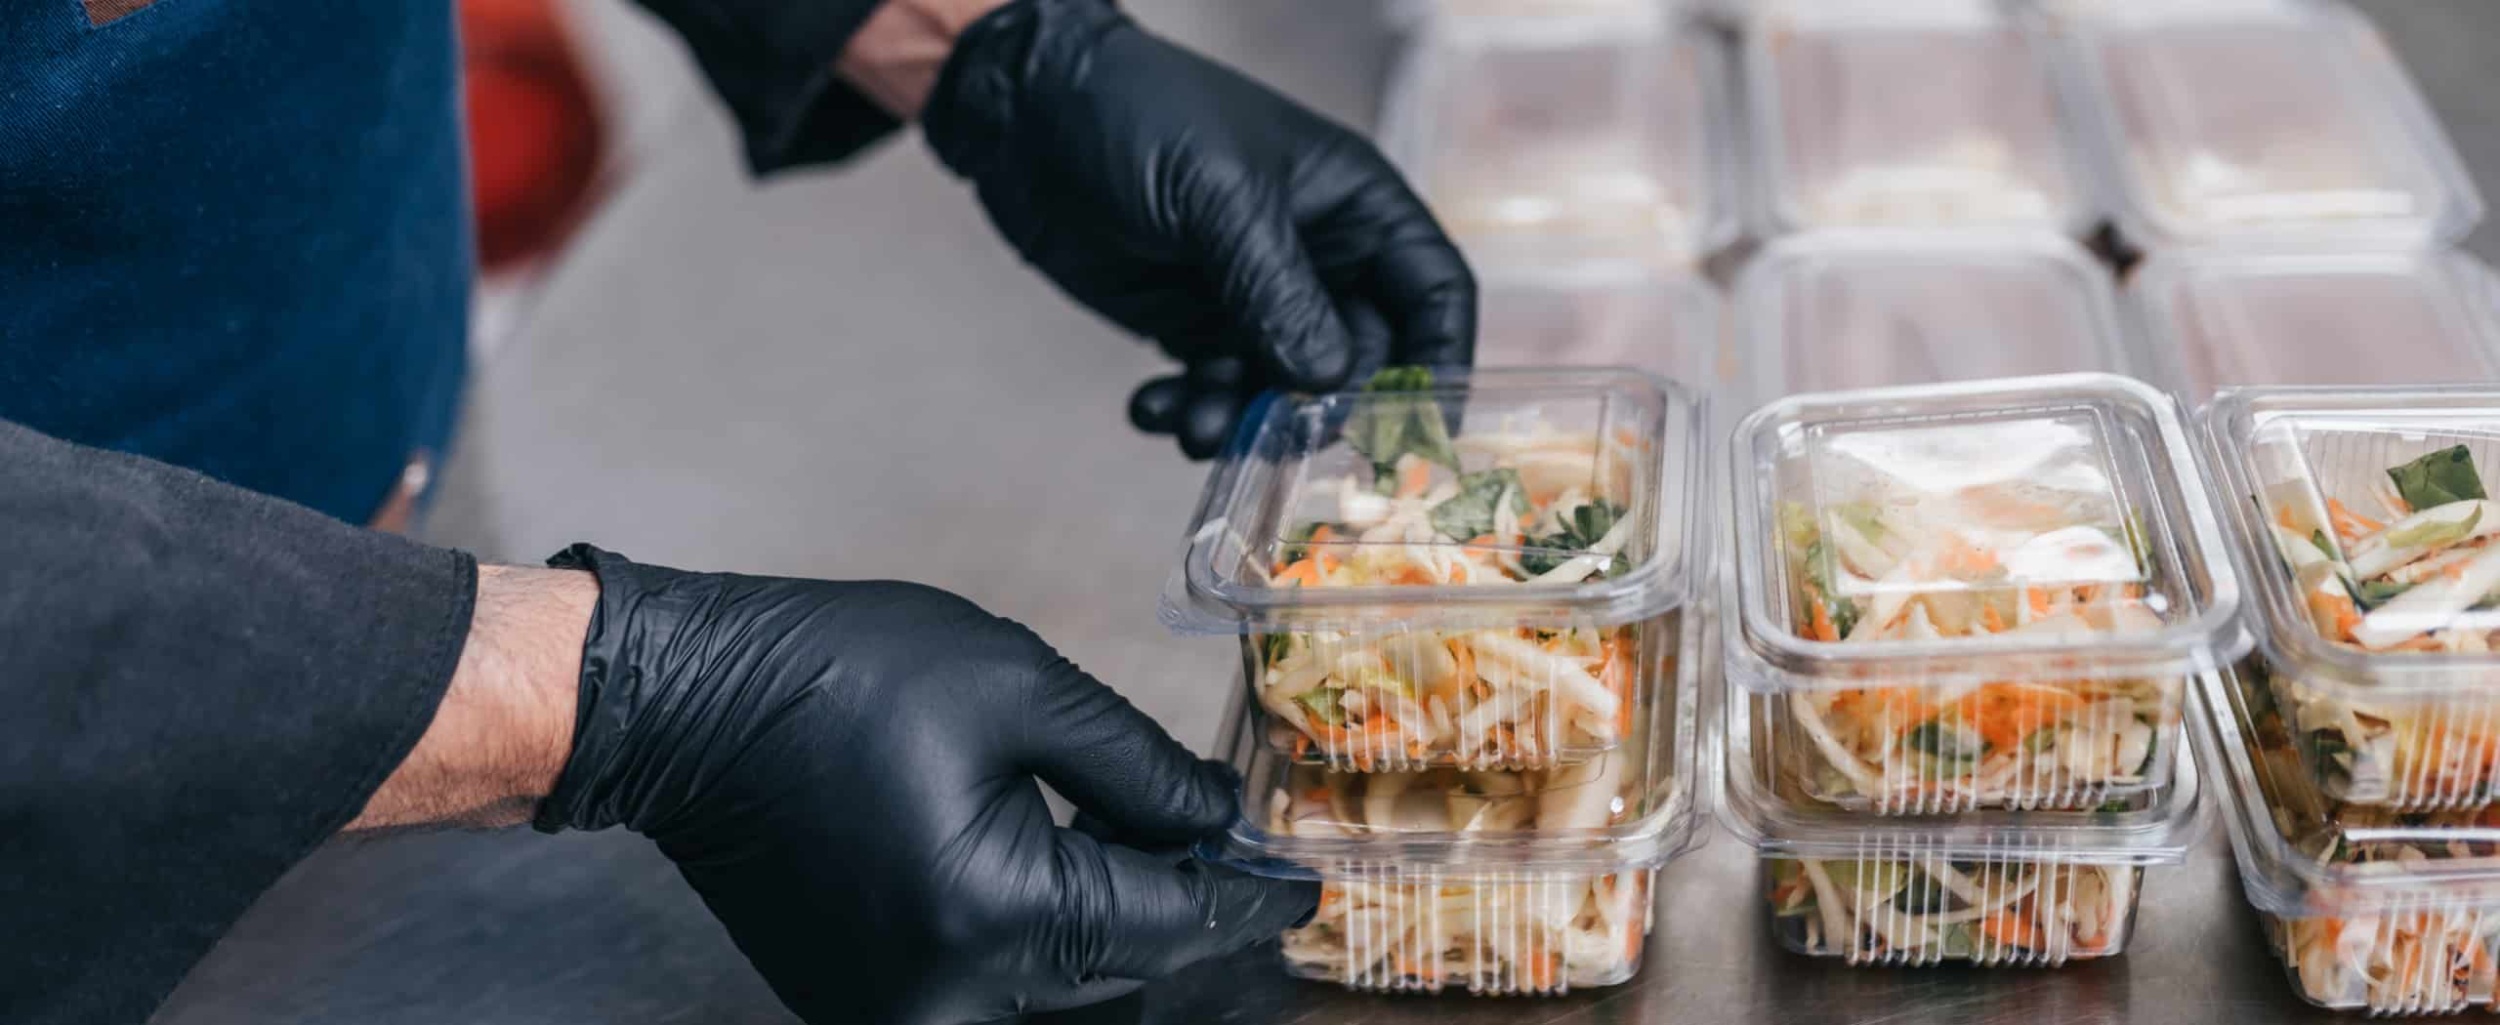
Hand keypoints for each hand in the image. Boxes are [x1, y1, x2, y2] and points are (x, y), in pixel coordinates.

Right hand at [529, 545, 1314, 1024]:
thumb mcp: (1017, 688)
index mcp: (995, 915)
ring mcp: (899, 1011)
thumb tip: (1218, 822)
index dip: (1246, 897)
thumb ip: (1137, 767)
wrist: (682, 708)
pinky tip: (1063, 864)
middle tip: (1228, 843)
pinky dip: (1041, 934)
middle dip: (1179, 902)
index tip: (1304, 886)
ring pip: (1059, 983)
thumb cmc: (836, 675)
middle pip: (1120, 965)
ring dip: (1111, 923)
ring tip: (1150, 847)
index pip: (1169, 922)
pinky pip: (992, 982)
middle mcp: (948, 995)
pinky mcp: (867, 1002)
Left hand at [914, 0, 1475, 457]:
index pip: (1434, 291)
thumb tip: (1328, 379)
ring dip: (1244, 421)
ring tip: (1192, 426)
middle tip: (1271, 434)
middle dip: (1318, 406)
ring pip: (1283, 391)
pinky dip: (1191, 413)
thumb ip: (1276, 288)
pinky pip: (1217, 392)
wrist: (1025, 111)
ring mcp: (1255, 296)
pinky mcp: (1193, 324)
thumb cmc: (1139, 114)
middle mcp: (1318, 256)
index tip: (1420, 432)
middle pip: (1360, 362)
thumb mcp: (1218, 194)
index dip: (1440, 361)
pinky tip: (1151, 407)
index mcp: (1354, 204)